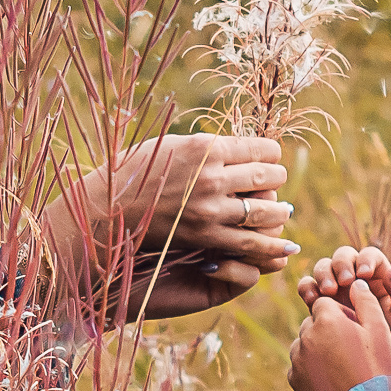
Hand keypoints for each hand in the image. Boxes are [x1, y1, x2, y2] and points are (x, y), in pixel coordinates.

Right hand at [48, 134, 297, 321]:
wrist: (107, 213)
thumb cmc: (133, 175)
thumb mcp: (169, 146)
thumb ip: (203, 147)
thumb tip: (233, 146)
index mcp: (205, 146)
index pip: (263, 148)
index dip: (271, 155)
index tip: (268, 161)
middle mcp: (213, 175)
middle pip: (270, 177)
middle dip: (275, 182)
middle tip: (273, 188)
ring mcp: (211, 208)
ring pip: (267, 209)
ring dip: (277, 212)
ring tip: (278, 213)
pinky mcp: (207, 236)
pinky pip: (252, 241)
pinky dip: (272, 243)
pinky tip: (284, 245)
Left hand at [287, 278, 390, 390]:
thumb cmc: (375, 365)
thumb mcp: (379, 329)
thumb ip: (366, 300)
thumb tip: (356, 282)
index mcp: (326, 319)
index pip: (324, 302)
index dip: (339, 313)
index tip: (352, 328)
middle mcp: (306, 335)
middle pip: (312, 322)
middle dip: (326, 329)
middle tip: (348, 348)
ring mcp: (297, 358)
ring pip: (304, 343)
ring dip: (317, 348)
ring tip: (340, 364)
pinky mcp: (294, 377)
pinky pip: (299, 365)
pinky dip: (311, 368)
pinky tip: (330, 377)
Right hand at [297, 245, 390, 363]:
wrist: (376, 362)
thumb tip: (390, 271)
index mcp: (378, 275)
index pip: (370, 255)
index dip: (366, 260)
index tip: (364, 274)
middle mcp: (355, 277)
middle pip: (343, 256)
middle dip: (342, 265)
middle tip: (344, 282)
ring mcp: (336, 287)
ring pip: (323, 267)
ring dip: (323, 275)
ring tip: (328, 292)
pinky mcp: (320, 301)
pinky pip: (308, 287)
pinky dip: (307, 288)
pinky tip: (312, 300)